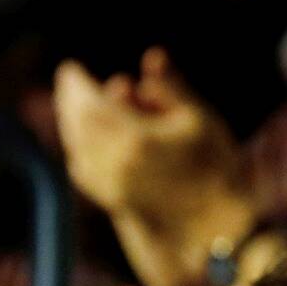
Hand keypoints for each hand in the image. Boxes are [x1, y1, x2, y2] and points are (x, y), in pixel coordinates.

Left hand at [53, 48, 248, 230]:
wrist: (218, 228)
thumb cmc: (217, 168)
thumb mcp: (200, 119)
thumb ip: (171, 87)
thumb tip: (152, 57)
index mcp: (136, 139)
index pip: (90, 104)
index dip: (76, 84)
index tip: (70, 67)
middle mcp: (116, 164)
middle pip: (78, 125)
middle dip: (70, 100)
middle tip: (69, 80)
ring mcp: (112, 186)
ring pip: (77, 147)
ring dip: (71, 122)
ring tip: (75, 104)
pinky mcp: (115, 202)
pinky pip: (83, 170)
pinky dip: (78, 148)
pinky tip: (84, 140)